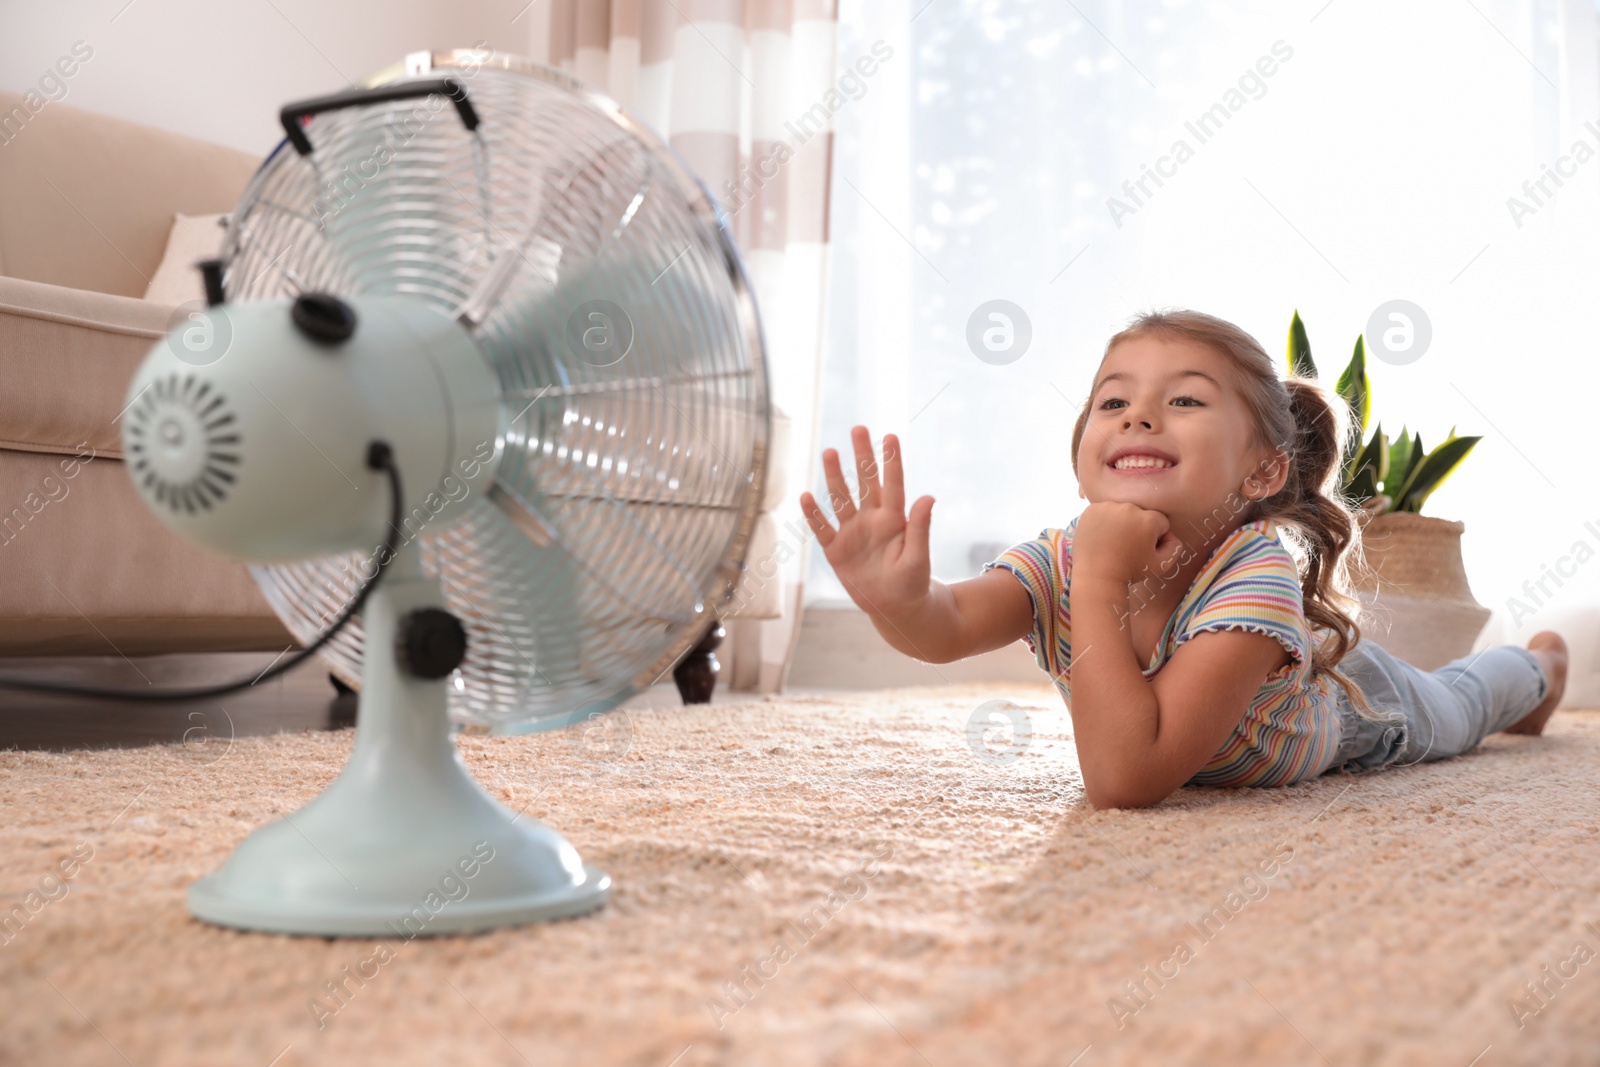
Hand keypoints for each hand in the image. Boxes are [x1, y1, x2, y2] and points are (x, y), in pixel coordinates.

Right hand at [799, 426, 933, 620]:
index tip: (890, 436)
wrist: (895, 607)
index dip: (891, 461)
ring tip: (830, 451)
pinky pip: (822, 528)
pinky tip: (806, 495)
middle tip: (858, 428)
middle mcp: (871, 520)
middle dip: (861, 456)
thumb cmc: (913, 582)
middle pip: (864, 482)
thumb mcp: (919, 557)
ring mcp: (852, 533)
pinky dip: (813, 514)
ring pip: (841, 499)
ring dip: (835, 476)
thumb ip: (921, 527)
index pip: (892, 484)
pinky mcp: (836, 550)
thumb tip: (928, 496)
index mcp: (894, 520)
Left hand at [1073, 500, 1187, 585]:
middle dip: (1138, 528)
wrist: (1097, 577)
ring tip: (1114, 542)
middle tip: (1127, 547)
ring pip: (1122, 511)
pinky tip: (1102, 536)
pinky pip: (1104, 511)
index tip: (1144, 549)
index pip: (1160, 522)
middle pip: (1141, 514)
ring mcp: (1108, 507)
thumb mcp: (1161, 565)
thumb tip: (1171, 535)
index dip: (1156, 537)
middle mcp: (1129, 508)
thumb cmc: (1130, 572)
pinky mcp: (1091, 510)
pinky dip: (1104, 521)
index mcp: (1149, 519)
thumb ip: (1174, 547)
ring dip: (1121, 522)